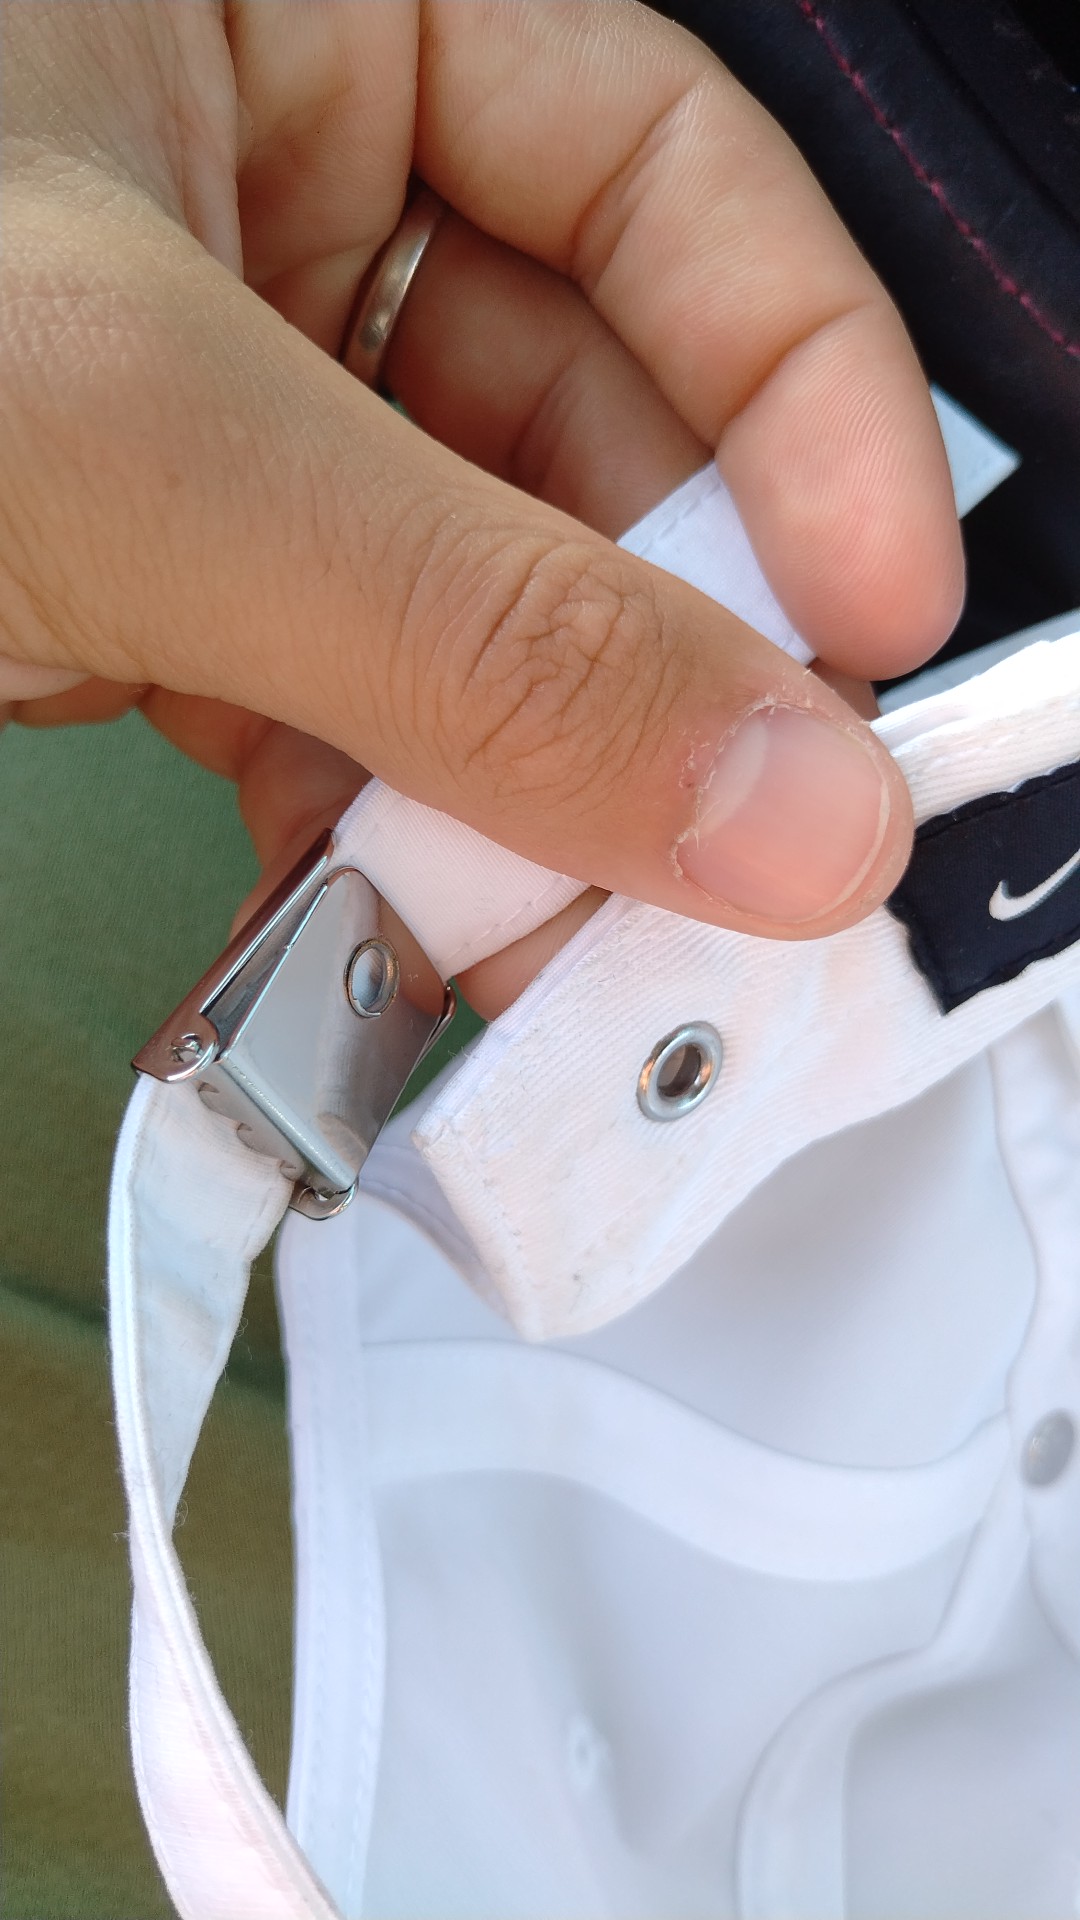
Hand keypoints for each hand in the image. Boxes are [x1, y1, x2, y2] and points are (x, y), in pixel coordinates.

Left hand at [0, 1, 961, 1012]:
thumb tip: (775, 794)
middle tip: (731, 853)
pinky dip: (379, 836)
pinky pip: (337, 706)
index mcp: (313, 14)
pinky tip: (407, 933)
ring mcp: (230, 408)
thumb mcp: (139, 435)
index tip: (874, 616)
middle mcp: (289, 200)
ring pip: (471, 612)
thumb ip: (466, 617)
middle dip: (660, 671)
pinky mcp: (166, 576)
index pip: (665, 174)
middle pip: (591, 436)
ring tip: (568, 950)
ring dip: (527, 800)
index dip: (807, 403)